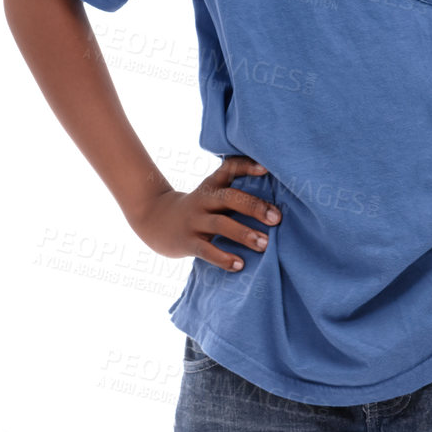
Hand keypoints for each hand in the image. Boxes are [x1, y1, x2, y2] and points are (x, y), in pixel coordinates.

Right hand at [129, 154, 280, 269]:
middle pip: (229, 198)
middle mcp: (203, 200)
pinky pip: (206, 250)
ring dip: (244, 234)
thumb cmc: (197, 208)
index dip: (246, 167)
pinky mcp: (187, 242)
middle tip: (276, 218)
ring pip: (220, 224)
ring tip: (264, 244)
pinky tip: (239, 265)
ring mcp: (194, 221)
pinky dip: (223, 258)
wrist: (154, 220)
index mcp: (211, 185)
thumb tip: (274, 196)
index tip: (266, 169)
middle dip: (254, 207)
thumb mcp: (210, 192)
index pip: (229, 169)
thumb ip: (235, 190)